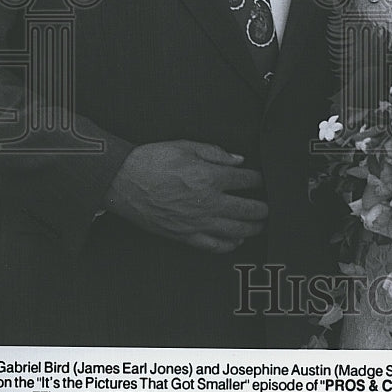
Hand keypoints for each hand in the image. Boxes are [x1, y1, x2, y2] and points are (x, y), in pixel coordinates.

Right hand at [104, 140, 266, 251]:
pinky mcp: (184, 236)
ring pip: (236, 231)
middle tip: (269, 207)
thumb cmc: (151, 161)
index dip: (259, 180)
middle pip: (248, 209)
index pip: (246, 180)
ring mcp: (197, 222)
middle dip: (263, 208)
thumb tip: (239, 161)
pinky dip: (230, 245)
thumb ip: (216, 153)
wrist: (122, 181)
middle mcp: (207, 203)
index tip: (263, 180)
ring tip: (260, 224)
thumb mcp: (185, 145)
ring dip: (253, 228)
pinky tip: (237, 240)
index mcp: (209, 177)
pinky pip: (214, 246)